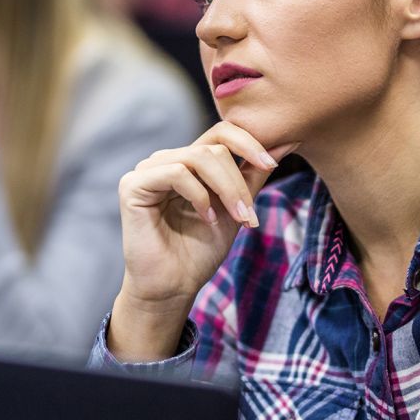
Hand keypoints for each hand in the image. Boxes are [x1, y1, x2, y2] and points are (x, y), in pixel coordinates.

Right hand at [109, 122, 297, 359]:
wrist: (174, 286)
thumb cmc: (200, 251)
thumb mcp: (236, 207)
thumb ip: (253, 175)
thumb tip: (286, 141)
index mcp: (188, 162)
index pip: (220, 132)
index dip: (249, 142)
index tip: (273, 165)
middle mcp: (166, 161)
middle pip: (214, 148)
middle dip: (239, 183)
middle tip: (250, 216)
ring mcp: (147, 170)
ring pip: (198, 158)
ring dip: (226, 189)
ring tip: (236, 218)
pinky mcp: (133, 185)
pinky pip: (176, 173)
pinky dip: (198, 196)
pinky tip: (205, 218)